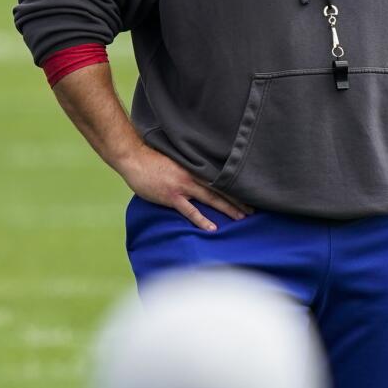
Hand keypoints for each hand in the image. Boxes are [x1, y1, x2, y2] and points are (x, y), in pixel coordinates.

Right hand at [113, 145, 252, 231]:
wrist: (135, 159)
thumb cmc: (154, 159)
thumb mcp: (177, 160)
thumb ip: (190, 168)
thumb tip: (203, 175)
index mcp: (195, 167)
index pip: (221, 179)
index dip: (235, 187)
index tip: (249, 194)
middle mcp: (193, 176)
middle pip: (221, 189)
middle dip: (238, 200)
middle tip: (253, 210)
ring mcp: (182, 187)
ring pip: (211, 199)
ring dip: (227, 209)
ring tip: (241, 218)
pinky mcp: (171, 196)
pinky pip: (190, 211)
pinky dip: (202, 220)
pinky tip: (213, 228)